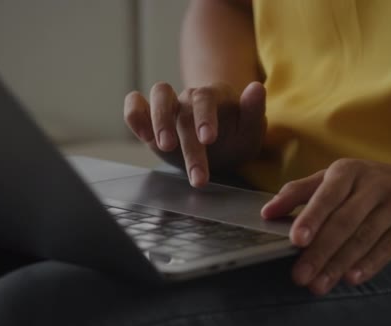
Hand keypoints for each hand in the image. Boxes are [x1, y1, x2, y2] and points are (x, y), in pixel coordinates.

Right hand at [123, 81, 265, 186]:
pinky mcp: (150, 119)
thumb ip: (254, 110)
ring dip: (158, 121)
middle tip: (196, 173)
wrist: (220, 145)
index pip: (206, 99)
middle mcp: (190, 97)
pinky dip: (134, 115)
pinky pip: (135, 106)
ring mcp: (170, 106)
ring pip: (158, 95)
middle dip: (188, 142)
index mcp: (215, 96)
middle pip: (183, 108)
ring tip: (163, 147)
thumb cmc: (237, 136)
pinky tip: (143, 136)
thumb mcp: (251, 130)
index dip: (205, 117)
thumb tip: (257, 87)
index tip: (208, 139)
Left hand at [261, 159, 390, 294]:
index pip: (326, 195)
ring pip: (364, 236)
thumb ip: (302, 191)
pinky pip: (390, 245)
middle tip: (300, 275)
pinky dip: (371, 263)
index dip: (310, 217)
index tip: (295, 239)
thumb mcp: (340, 177)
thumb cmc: (375, 183)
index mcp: (348, 171)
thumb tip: (268, 211)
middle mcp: (372, 184)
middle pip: (344, 221)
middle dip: (320, 251)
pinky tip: (353, 278)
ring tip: (320, 284)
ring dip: (340, 263)